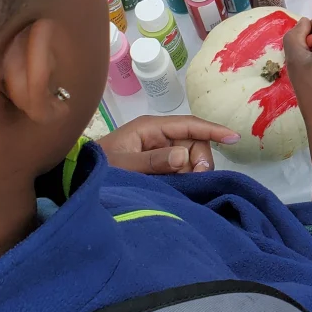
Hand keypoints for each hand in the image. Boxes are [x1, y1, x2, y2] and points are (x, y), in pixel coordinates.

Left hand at [103, 115, 239, 174]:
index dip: (212, 130)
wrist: (77, 180)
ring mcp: (157, 149)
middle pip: (193, 142)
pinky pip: (180, 167)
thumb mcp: (124, 166)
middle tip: (192, 180)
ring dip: (191, 171)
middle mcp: (157, 135)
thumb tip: (184, 157)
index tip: (234, 138)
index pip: (189, 125)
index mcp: (150, 128)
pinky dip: (184, 176)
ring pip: (190, 156)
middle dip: (198, 159)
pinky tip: (179, 186)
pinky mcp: (156, 164)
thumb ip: (153, 161)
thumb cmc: (99, 168)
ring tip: (179, 185)